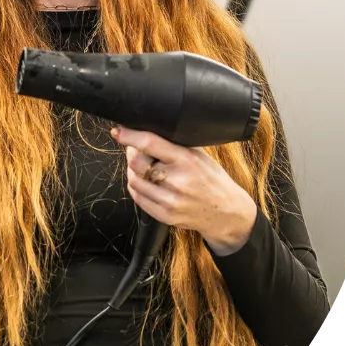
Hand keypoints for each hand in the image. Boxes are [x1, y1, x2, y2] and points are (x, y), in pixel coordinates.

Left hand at [111, 126, 257, 256]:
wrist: (225, 212)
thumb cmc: (211, 179)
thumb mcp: (199, 155)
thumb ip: (174, 145)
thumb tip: (145, 131)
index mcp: (187, 160)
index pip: (150, 143)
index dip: (130, 136)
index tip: (119, 131)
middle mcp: (177, 181)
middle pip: (136, 162)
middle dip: (131, 152)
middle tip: (135, 148)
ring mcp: (169, 200)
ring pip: (133, 179)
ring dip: (132, 170)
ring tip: (144, 166)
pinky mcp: (164, 215)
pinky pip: (137, 196)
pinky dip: (136, 185)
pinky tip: (146, 181)